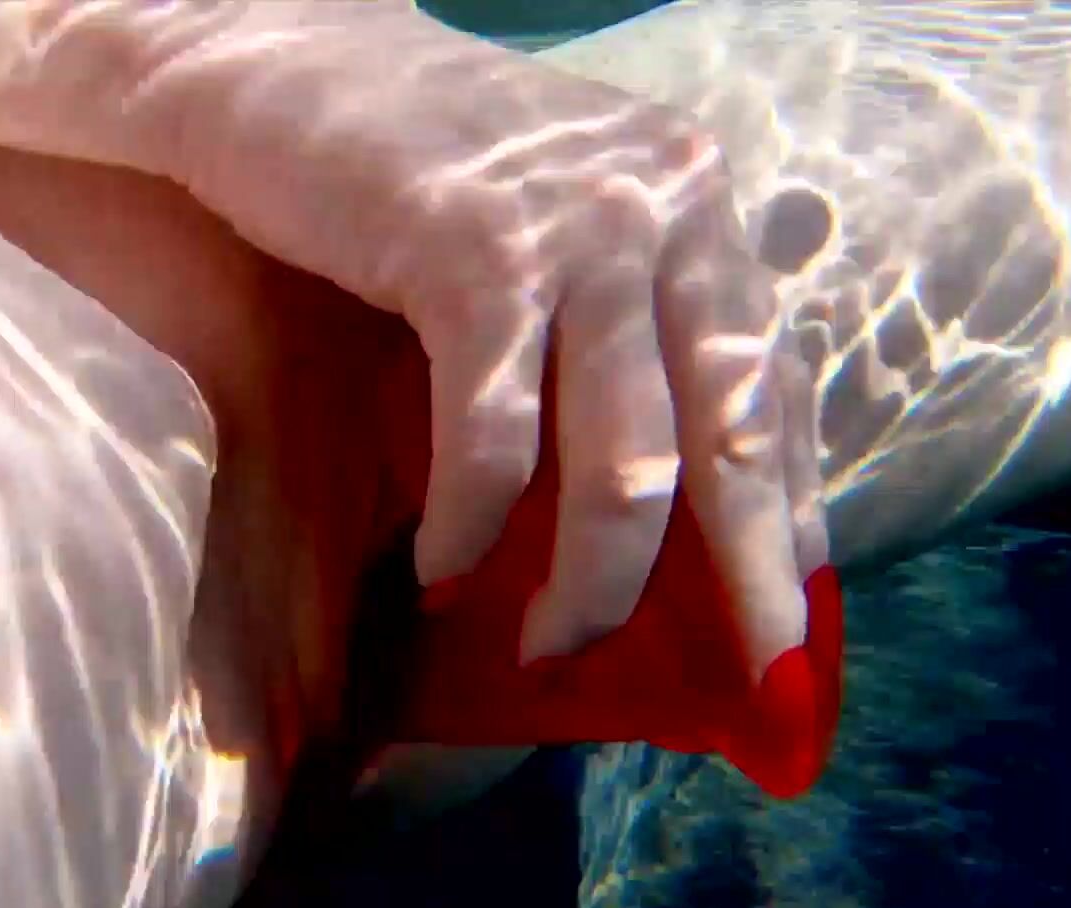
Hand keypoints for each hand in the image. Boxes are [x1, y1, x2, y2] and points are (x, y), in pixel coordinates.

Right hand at [147, 4, 829, 679]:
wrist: (276, 59)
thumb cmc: (408, 171)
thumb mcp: (549, 228)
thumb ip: (615, 326)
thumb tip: (650, 501)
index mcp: (697, 205)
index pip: (775, 388)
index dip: (793, 513)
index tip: (795, 620)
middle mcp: (665, 208)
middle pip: (733, 438)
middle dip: (748, 582)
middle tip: (747, 683)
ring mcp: (576, 228)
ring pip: (624, 465)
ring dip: (591, 585)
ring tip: (548, 648)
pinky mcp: (476, 254)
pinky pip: (494, 442)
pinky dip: (469, 526)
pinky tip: (441, 569)